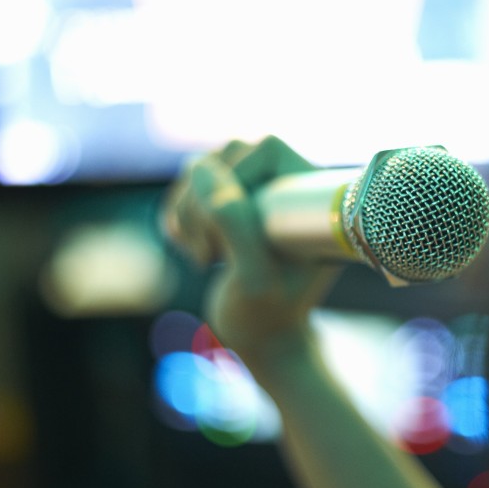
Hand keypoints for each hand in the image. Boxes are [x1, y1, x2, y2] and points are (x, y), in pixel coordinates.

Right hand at [161, 136, 340, 372]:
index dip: (235, 183)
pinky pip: (186, 186)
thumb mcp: (254, 279)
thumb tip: (206, 169)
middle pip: (227, 153)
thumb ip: (236, 224)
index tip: (227, 240)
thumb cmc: (268, 315)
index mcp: (310, 193)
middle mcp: (287, 183)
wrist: (263, 339)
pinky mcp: (227, 203)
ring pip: (202, 167)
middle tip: (211, 255)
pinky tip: (198, 253)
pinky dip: (178, 218)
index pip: (264, 148)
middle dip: (204, 205)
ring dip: (187, 213)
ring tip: (207, 257)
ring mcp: (255, 190)